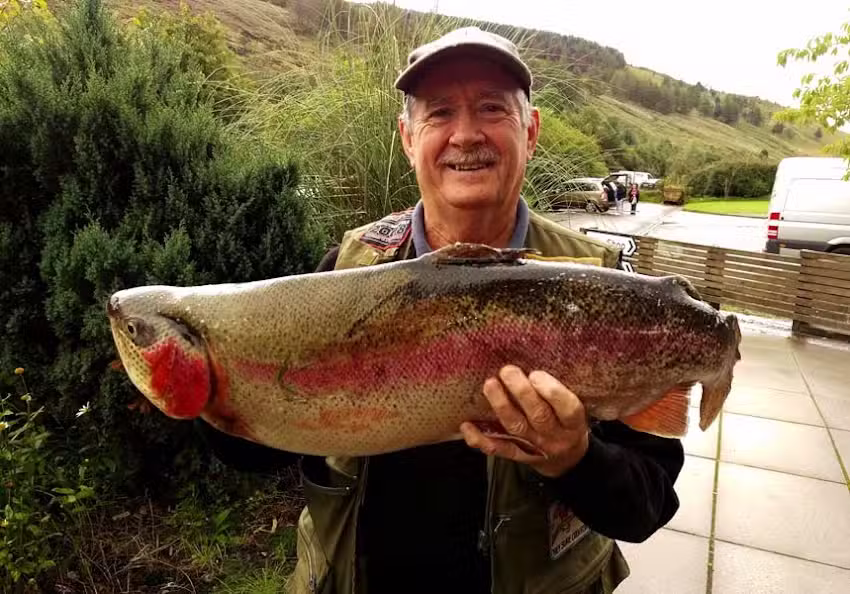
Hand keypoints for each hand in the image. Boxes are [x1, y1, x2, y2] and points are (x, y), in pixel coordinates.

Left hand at [460, 365, 589, 477]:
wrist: (565, 460)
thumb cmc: (566, 423)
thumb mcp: (572, 408)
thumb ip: (559, 391)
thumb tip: (535, 357)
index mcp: (573, 423)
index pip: (568, 409)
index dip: (552, 392)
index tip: (536, 374)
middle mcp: (554, 436)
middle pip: (539, 416)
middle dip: (522, 392)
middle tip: (508, 371)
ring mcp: (534, 447)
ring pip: (516, 428)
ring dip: (502, 405)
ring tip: (490, 385)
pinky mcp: (516, 455)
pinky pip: (497, 448)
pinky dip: (480, 438)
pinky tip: (468, 425)